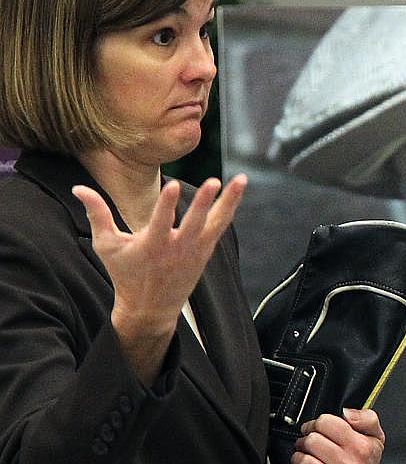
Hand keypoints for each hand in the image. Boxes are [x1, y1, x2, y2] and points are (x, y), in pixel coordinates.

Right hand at [71, 175, 246, 381]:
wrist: (149, 309)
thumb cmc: (125, 274)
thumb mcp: (107, 246)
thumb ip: (97, 215)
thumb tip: (78, 188)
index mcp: (151, 246)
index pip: (159, 221)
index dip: (166, 204)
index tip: (173, 185)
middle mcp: (177, 248)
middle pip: (194, 222)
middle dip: (204, 203)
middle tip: (214, 182)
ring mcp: (195, 251)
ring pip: (216, 223)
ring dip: (230, 201)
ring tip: (242, 179)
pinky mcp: (206, 252)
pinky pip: (220, 227)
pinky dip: (229, 210)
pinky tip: (237, 190)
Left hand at [293, 409, 384, 463]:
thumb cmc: (367, 460)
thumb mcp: (376, 437)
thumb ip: (367, 418)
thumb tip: (346, 412)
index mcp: (360, 445)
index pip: (326, 422)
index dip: (320, 422)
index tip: (320, 426)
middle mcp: (347, 460)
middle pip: (312, 438)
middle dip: (309, 436)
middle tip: (313, 438)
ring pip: (304, 455)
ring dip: (303, 451)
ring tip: (310, 451)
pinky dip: (302, 461)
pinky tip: (310, 460)